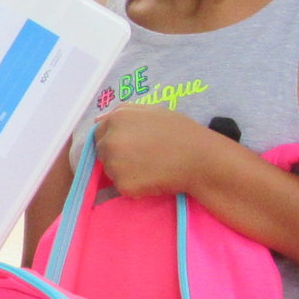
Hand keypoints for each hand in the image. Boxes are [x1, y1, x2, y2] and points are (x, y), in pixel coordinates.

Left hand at [92, 105, 233, 200]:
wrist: (200, 160)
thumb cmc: (181, 132)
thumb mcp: (152, 111)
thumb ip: (123, 112)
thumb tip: (97, 120)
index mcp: (116, 119)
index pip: (99, 132)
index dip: (115, 139)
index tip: (132, 145)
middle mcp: (110, 140)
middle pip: (102, 152)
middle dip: (117, 155)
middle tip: (144, 157)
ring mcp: (114, 164)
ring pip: (110, 171)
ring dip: (124, 171)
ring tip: (151, 167)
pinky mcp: (123, 185)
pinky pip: (123, 187)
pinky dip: (135, 186)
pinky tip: (153, 178)